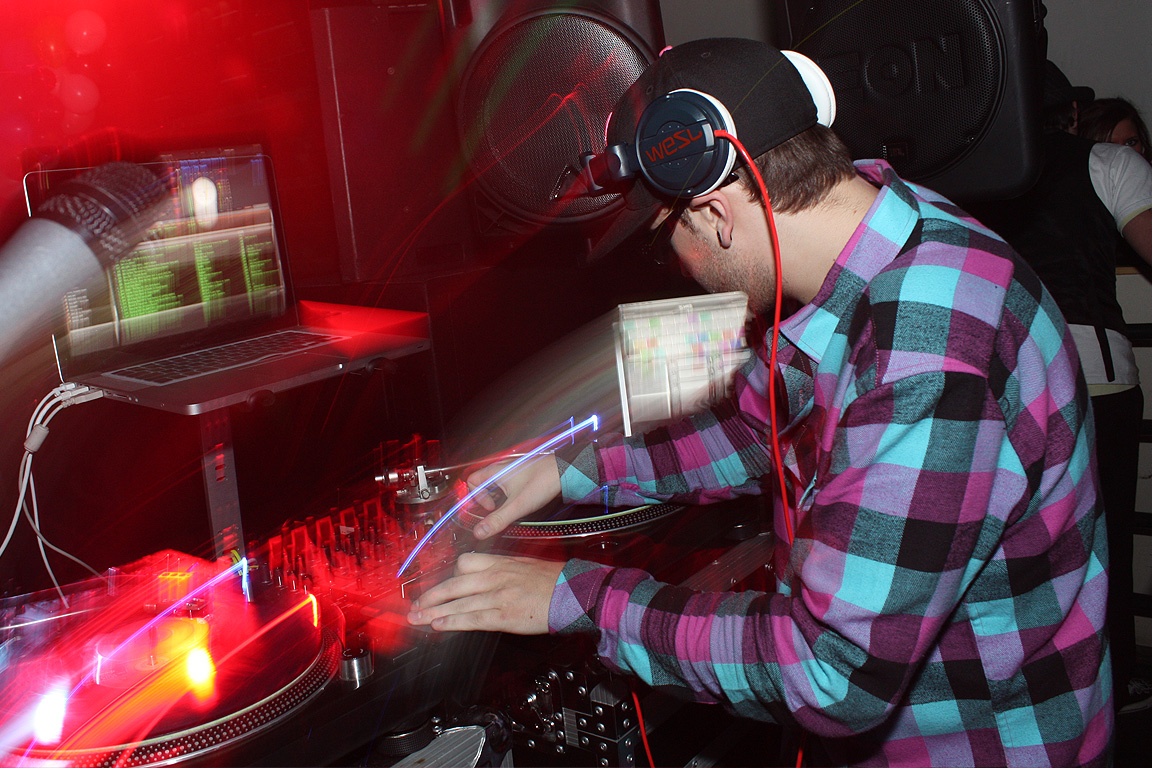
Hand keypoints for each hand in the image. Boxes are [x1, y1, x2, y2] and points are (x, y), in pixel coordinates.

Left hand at [407, 552, 564, 634]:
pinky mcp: (504, 615)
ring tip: (417, 619)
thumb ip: (504, 570)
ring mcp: (498, 596)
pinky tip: (439, 626)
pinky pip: (472, 618)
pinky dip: (453, 622)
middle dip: (430, 596)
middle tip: (414, 605)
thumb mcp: (526, 565)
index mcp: (501, 562)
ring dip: (433, 612)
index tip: (438, 585)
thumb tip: (488, 577)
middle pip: (454, 584)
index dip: (448, 576)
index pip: (465, 563)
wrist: (574, 592)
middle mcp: (495, 577)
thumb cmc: (556, 580)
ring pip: (458, 602)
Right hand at [466, 453, 560, 539]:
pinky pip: (508, 484)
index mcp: (496, 471)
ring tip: (511, 506)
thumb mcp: (518, 505)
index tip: (490, 508)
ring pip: (496, 484)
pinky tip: (521, 501)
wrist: (566, 471)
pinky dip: (510, 494)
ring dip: (499, 497)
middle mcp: (502, 468)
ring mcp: (513, 469)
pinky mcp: (523, 473)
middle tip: (498, 509)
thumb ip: (497, 519)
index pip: (472, 481)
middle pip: (483, 484)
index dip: (476, 497)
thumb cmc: (544, 480)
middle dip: (487, 499)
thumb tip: (479, 532)